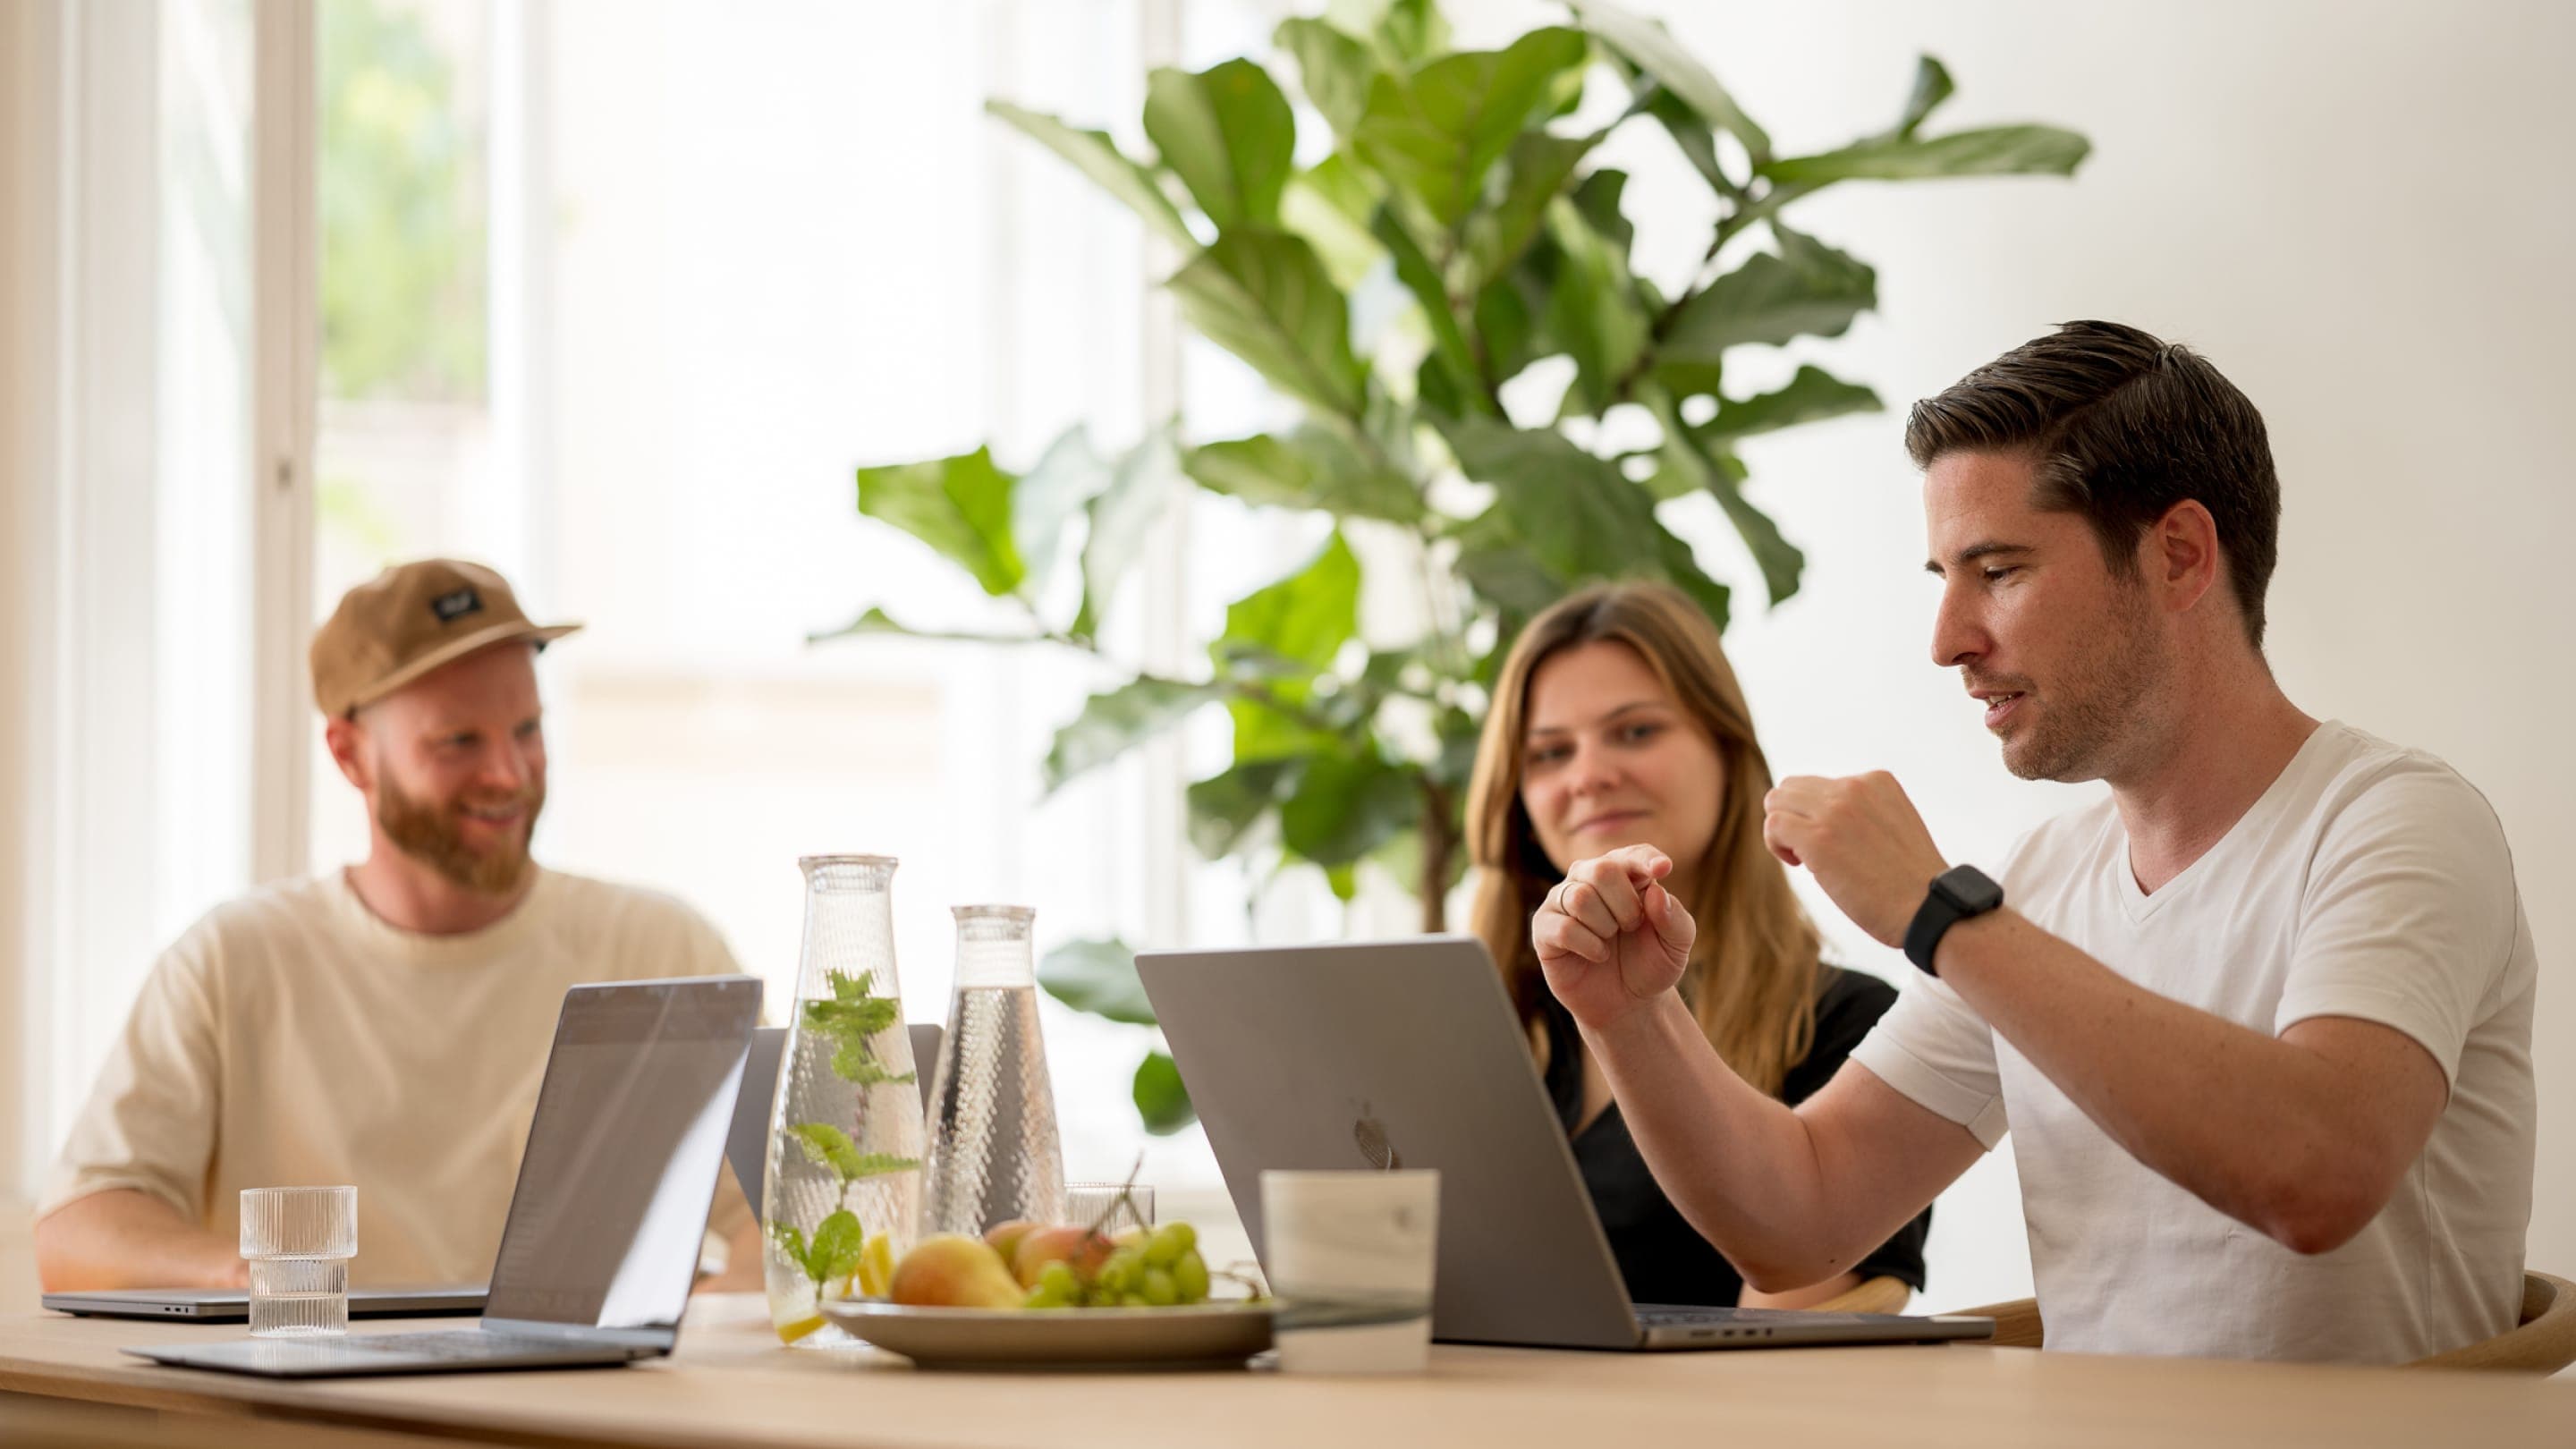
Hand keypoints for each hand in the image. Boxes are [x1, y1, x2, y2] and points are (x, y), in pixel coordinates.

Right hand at [1532, 845, 1696, 1032]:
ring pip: (1580, 896)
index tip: (1663, 869)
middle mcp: (1588, 880)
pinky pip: (1563, 927)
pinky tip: (1597, 954)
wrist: (1627, 1004)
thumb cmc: (1650, 965)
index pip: (1632, 854)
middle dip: (1625, 905)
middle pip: (1602, 869)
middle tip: (1631, 926)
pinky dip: (1589, 945)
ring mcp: (1563, 902)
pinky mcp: (1544, 929)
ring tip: (1610, 940)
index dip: (1645, 859)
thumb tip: (1656, 892)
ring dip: (1605, 926)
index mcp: (1624, 875)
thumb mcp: (1677, 945)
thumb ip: (1676, 918)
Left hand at [1763, 772, 1949, 947]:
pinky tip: (1800, 864)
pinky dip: (1776, 845)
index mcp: (1877, 781)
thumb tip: (1817, 819)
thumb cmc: (1910, 881)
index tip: (1835, 843)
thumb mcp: (1892, 826)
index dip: (1817, 814)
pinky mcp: (1818, 839)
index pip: (1821, 784)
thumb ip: (1862, 813)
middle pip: (1792, 787)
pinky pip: (1773, 825)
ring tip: (1804, 859)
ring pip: (1777, 801)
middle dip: (1794, 818)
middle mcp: (1855, 787)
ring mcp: (1835, 811)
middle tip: (1811, 852)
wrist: (1929, 908)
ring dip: (1782, 831)